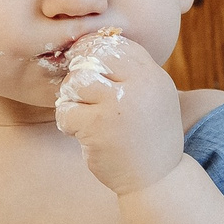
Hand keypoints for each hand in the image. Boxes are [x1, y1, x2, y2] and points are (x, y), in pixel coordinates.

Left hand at [53, 33, 185, 197]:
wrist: (158, 180)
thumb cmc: (147, 137)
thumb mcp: (151, 97)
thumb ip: (130, 73)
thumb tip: (91, 42)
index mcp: (153, 76)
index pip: (116, 45)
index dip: (94, 51)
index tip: (86, 67)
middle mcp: (140, 86)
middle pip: (92, 57)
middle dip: (80, 74)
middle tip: (81, 95)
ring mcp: (119, 106)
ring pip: (75, 83)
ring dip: (71, 100)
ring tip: (84, 116)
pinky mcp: (99, 127)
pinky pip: (65, 112)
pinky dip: (67, 123)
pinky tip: (81, 134)